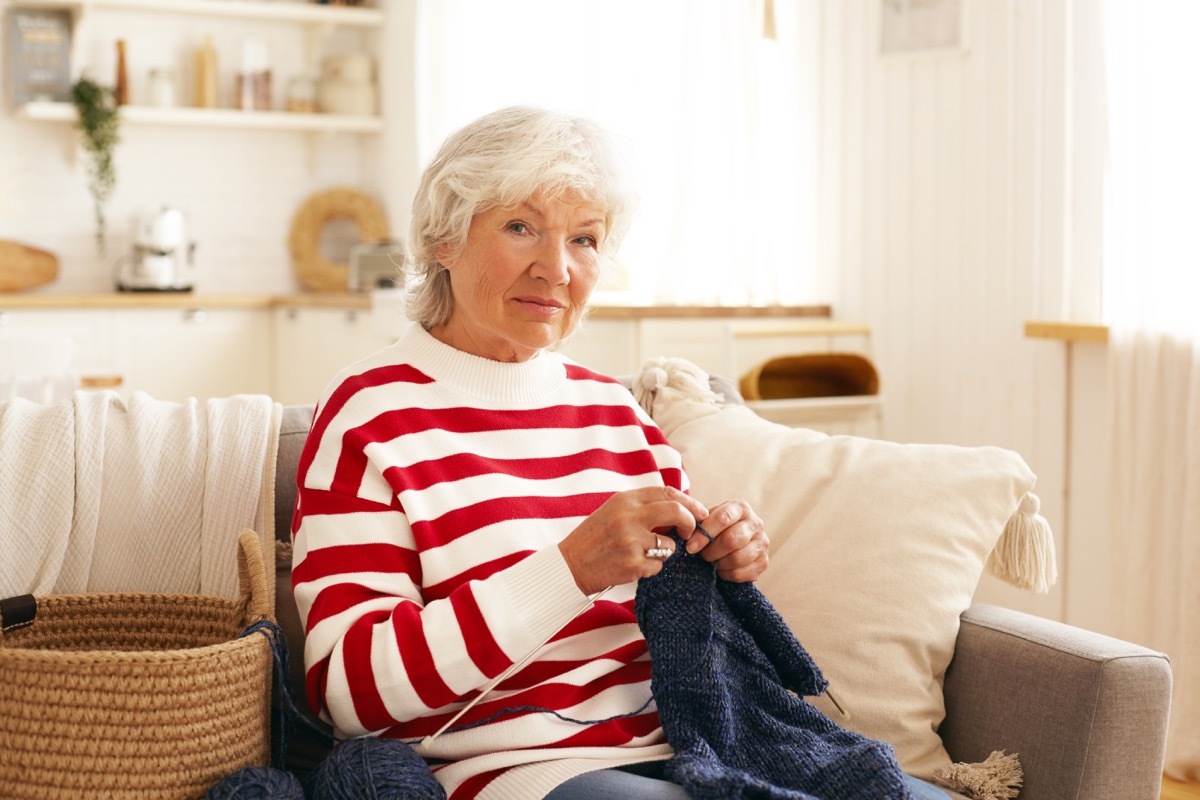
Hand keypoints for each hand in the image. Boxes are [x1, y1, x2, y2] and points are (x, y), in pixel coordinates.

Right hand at [559, 486, 707, 594]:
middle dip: (690, 523)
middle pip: (676, 512)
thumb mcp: (615, 512)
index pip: (667, 492)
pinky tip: (635, 565)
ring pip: (670, 544)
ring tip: (646, 553)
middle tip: (690, 532)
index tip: (700, 512)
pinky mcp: (632, 563)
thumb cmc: (595, 537)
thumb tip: (681, 508)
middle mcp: (629, 516)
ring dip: (666, 551)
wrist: (570, 564)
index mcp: (625, 499)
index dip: (689, 502)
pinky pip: (659, 565)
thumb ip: (643, 507)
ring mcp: (631, 540)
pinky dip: (652, 567)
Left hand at [683, 500, 768, 582]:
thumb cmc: (718, 528)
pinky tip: (721, 569)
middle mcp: (756, 524)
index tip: (690, 546)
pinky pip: (741, 573)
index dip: (705, 534)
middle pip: (732, 540)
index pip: (723, 518)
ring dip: (718, 564)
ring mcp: (762, 544)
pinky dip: (726, 574)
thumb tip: (687, 530)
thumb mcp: (709, 518)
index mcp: (741, 508)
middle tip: (702, 555)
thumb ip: (699, 522)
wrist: (736, 541)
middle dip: (711, 551)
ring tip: (711, 561)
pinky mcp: (763, 562)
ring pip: (737, 558)